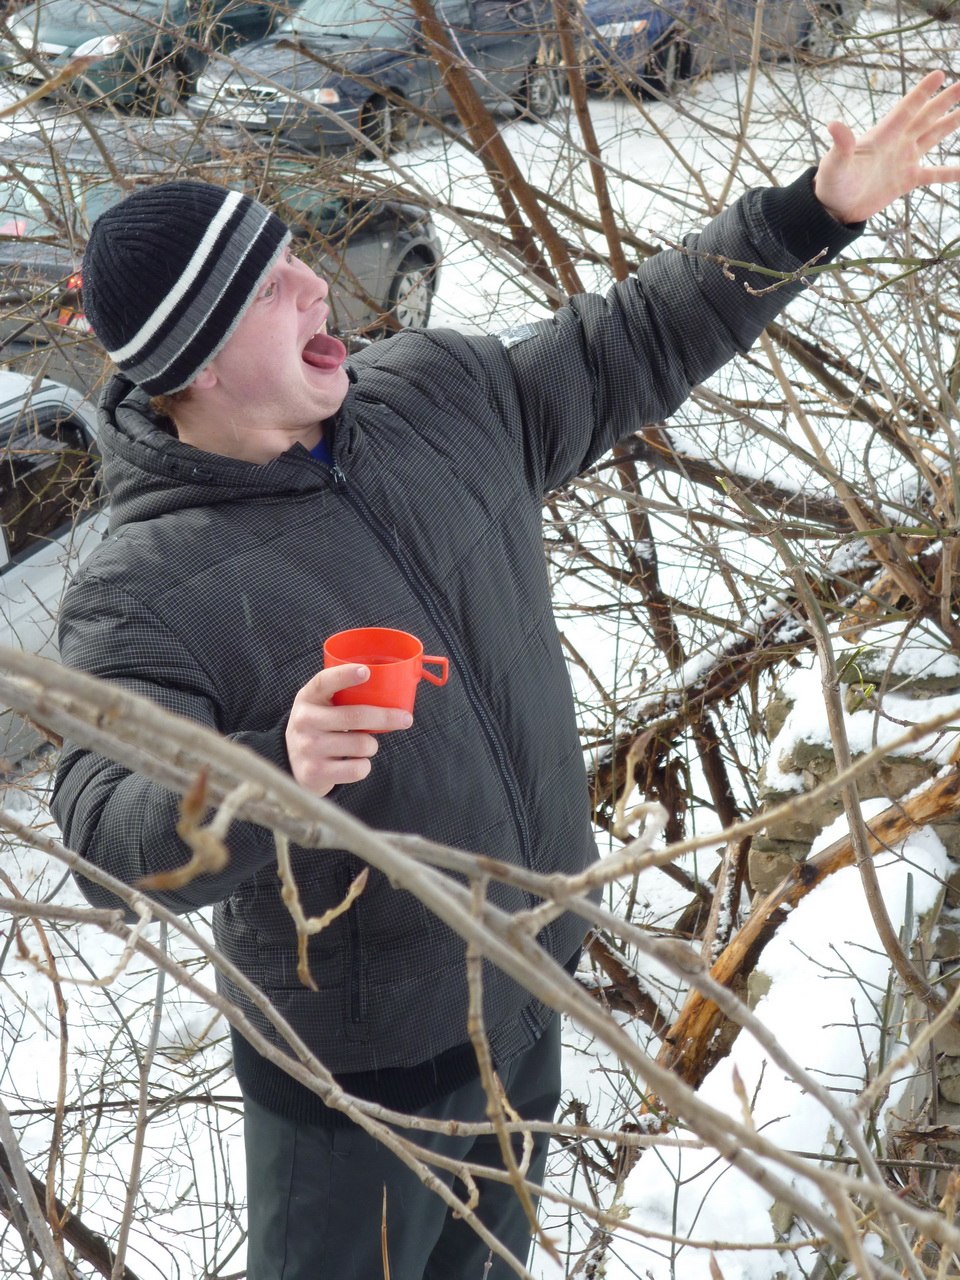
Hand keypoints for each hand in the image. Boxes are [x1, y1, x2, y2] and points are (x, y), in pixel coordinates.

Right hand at [285, 664, 411, 795]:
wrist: (295, 763)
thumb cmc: (321, 726)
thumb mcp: (322, 705)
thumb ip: (344, 694)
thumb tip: (395, 691)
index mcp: (308, 697)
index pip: (324, 682)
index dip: (345, 675)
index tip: (366, 671)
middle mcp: (304, 720)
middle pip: (355, 716)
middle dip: (387, 717)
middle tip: (405, 719)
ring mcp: (307, 747)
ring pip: (362, 744)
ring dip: (371, 745)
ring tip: (363, 745)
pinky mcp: (314, 772)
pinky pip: (357, 769)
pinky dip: (364, 766)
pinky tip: (354, 762)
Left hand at [813, 70, 959, 223]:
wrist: (836, 209)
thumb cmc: (832, 183)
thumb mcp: (835, 164)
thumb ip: (841, 146)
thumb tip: (834, 125)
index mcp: (883, 135)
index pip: (906, 109)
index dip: (922, 93)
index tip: (939, 74)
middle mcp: (897, 143)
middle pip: (926, 116)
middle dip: (945, 100)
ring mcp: (904, 160)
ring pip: (933, 137)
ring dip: (951, 124)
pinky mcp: (907, 180)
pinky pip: (935, 174)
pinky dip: (951, 173)